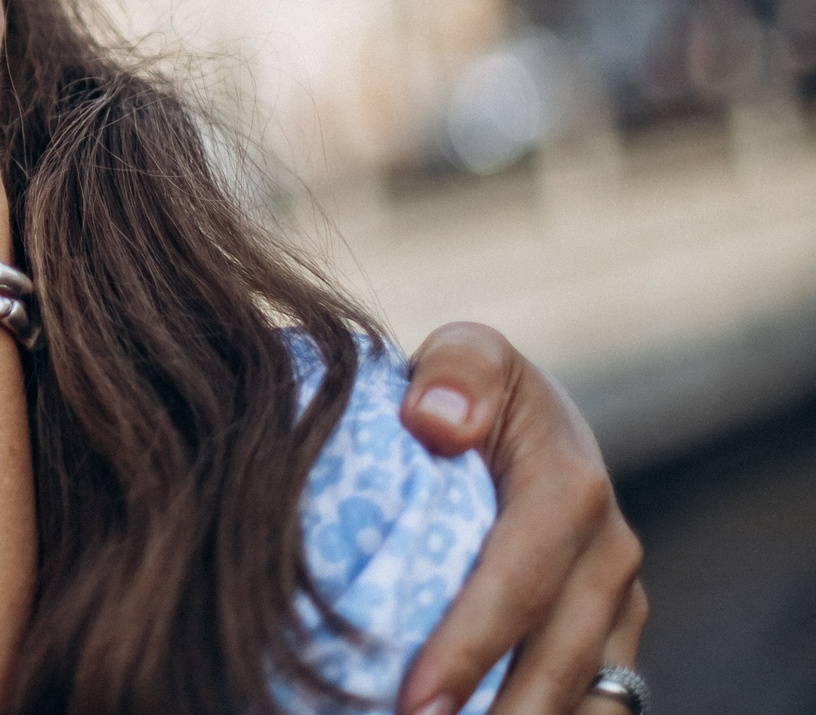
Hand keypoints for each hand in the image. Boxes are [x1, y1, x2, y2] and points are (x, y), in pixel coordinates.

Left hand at [395, 323, 646, 714]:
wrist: (520, 415)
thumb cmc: (469, 385)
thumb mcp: (462, 354)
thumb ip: (453, 373)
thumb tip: (435, 421)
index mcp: (572, 488)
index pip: (519, 581)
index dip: (468, 646)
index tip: (414, 700)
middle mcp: (611, 552)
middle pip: (560, 659)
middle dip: (499, 714)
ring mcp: (619, 600)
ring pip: (590, 696)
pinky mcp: (612, 634)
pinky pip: (595, 702)